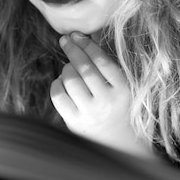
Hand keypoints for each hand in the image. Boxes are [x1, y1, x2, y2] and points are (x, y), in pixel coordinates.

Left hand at [51, 32, 144, 155]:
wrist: (119, 144)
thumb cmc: (118, 107)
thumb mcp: (121, 87)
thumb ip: (106, 65)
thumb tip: (85, 36)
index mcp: (123, 90)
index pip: (103, 61)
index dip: (87, 45)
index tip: (77, 35)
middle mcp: (107, 101)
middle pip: (84, 68)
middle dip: (72, 49)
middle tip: (65, 40)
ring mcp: (90, 113)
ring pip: (70, 80)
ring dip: (66, 69)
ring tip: (69, 69)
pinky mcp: (75, 122)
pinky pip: (58, 96)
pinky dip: (57, 84)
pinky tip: (62, 83)